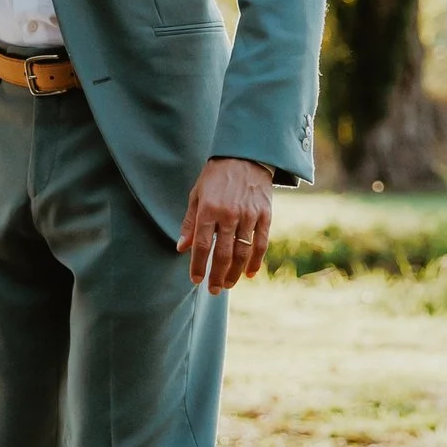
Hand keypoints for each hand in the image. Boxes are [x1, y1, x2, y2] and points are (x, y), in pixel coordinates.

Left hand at [178, 157, 274, 291]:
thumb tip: (182, 247)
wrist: (245, 156)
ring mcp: (249, 216)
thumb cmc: (215, 177)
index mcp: (209, 210)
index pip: (202, 245)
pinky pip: (261, 244)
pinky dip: (255, 262)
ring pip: (243, 253)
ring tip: (227, 285)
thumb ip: (190, 222)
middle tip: (213, 290)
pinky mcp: (265, 215)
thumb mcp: (197, 195)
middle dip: (217, 276)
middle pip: (223, 254)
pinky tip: (250, 274)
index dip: (198, 265)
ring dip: (235, 273)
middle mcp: (229, 215)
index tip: (196, 280)